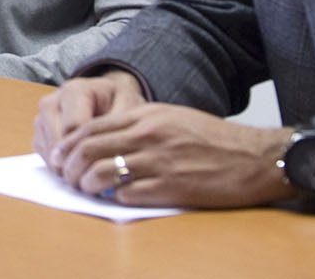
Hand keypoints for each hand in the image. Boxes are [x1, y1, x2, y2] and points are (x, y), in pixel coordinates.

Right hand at [33, 70, 144, 165]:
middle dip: (78, 163)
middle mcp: (52, 102)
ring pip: (50, 153)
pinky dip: (62, 166)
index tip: (105, 166)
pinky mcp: (39, 134)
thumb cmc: (119, 103)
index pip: (73, 128)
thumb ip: (117, 128)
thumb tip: (107, 154)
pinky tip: (81, 165)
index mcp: (74, 91)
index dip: (88, 152)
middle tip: (99, 177)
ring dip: (69, 167)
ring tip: (92, 170)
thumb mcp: (129, 108)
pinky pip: (45, 157)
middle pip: (58, 143)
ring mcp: (41, 118)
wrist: (107, 98)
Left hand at [49, 103, 294, 207]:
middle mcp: (147, 136)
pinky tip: (116, 199)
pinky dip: (115, 198)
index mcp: (146, 116)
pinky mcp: (170, 187)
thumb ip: (139, 124)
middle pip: (89, 150)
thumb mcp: (173, 117)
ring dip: (86, 185)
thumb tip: (106, 139)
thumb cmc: (214, 139)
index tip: (59, 157)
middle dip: (70, 167)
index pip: (92, 128)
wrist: (255, 158)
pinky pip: (128, 194)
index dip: (69, 145)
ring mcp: (158, 162)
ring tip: (86, 190)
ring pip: (101, 173)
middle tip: (67, 178)